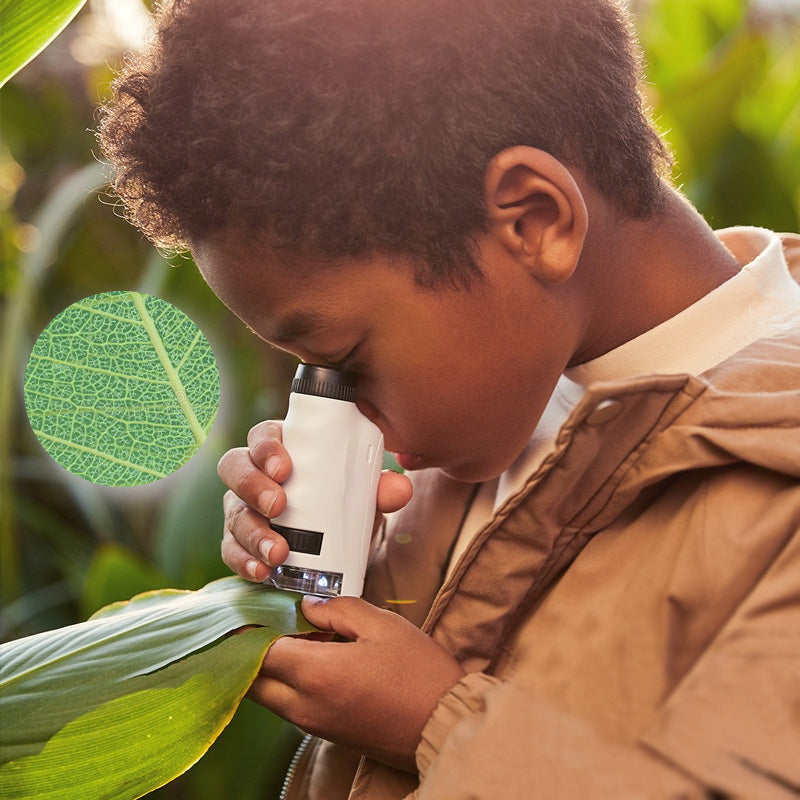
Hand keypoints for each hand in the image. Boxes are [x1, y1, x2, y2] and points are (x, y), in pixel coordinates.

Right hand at [217, 420, 412, 580]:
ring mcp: (243, 509)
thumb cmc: (344, 505)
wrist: (338, 548)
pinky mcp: (238, 543)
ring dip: (253, 532)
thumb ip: (381, 489)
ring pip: (233, 513)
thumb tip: (400, 488)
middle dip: (253, 485)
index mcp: (283, 450)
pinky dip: (244, 561)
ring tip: (278, 551)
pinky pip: (231, 550)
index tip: (283, 467)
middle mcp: (255, 475)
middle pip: (235, 468)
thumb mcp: (364, 496)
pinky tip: (261, 571)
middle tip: (278, 505)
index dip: (266, 447)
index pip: (263, 436)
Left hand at [249, 595, 465, 771]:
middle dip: (249, 650)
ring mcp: (312, 723)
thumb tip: (307, 607)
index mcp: (316, 674)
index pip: (258, 651)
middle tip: (264, 619)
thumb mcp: (382, 625)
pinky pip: (288, 705)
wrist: (443, 725)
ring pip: (267, 695)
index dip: (249, 627)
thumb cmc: (418, 673)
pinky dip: (286, 681)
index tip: (250, 606)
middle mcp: (305, 705)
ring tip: (293, 634)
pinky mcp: (324, 732)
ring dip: (268, 667)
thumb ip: (339, 609)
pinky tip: (311, 657)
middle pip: (252, 680)